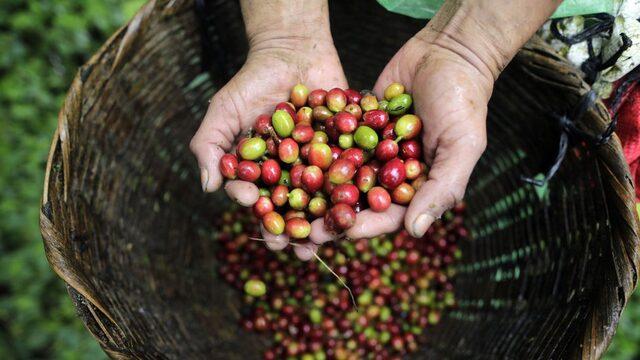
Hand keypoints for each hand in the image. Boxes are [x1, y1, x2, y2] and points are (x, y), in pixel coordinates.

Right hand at [190, 2, 346, 258]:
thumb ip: (210, 145)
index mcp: (262, 173)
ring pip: (325, 199)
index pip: (259, 200)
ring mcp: (321, 165)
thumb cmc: (252, 81)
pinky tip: (363, 206)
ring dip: (328, 221)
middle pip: (294, 210)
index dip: (259, 212)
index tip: (260, 217)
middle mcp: (292, 175)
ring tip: (332, 238)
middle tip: (300, 249)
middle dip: (297, 230)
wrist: (293, 49)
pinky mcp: (347, 151)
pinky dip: (358, 188)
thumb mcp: (224, 110)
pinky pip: (353, 172)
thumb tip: (207, 188)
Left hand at [310, 0, 560, 240]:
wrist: (448, 51)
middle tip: (296, 225)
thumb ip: (441, 189)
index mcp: (416, 186)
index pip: (385, 215)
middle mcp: (390, 171)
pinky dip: (312, 147)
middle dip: (327, 213)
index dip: (358, 227)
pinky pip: (332, 138)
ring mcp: (371, 148)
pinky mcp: (356, 124)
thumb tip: (415, 233)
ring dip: (313, 186)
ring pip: (338, 172)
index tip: (330, 234)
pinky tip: (285, 155)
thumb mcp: (461, 146)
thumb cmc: (462, 101)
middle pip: (356, 200)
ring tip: (283, 196)